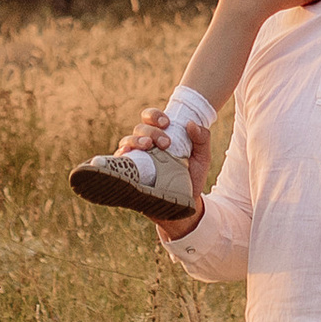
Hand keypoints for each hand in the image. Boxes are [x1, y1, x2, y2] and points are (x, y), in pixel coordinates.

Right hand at [121, 103, 203, 235]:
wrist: (184, 205)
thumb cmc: (191, 179)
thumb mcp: (202, 158)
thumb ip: (202, 138)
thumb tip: (191, 123)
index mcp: (161, 136)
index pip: (151, 118)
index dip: (155, 116)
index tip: (167, 123)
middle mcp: (146, 145)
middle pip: (140, 128)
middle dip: (152, 131)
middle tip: (166, 143)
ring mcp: (136, 158)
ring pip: (127, 140)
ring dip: (136, 140)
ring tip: (148, 146)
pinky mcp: (129, 173)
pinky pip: (118, 160)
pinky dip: (121, 154)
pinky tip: (127, 153)